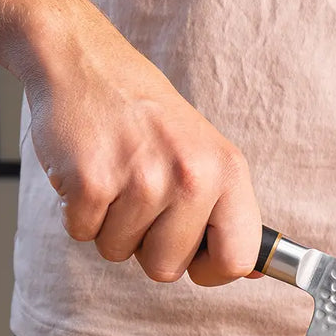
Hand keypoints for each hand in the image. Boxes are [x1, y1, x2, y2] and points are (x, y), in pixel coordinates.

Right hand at [20, 12, 261, 285]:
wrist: (86, 64)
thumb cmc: (149, 117)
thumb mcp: (207, 153)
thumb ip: (228, 212)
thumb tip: (256, 271)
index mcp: (228, 171)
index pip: (238, 260)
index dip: (211, 271)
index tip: (195, 257)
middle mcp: (191, 175)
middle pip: (166, 268)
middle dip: (146, 246)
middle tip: (141, 198)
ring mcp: (141, 179)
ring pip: (118, 252)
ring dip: (110, 224)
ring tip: (116, 176)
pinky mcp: (92, 181)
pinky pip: (82, 233)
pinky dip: (79, 211)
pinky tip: (91, 171)